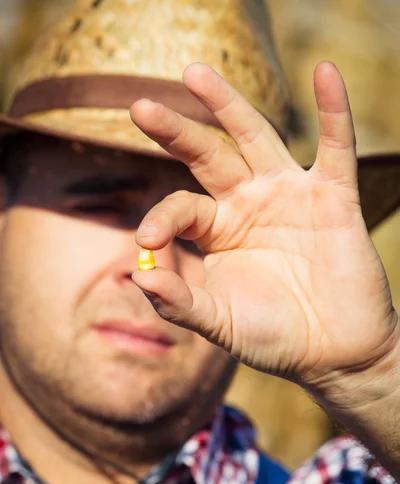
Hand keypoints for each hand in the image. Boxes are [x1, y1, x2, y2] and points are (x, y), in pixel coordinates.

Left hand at [131, 62, 398, 404]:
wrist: (331, 351)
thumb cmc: (272, 336)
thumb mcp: (218, 322)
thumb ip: (179, 302)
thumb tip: (137, 275)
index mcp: (218, 230)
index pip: (182, 206)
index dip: (161, 217)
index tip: (147, 240)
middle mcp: (248, 204)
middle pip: (208, 156)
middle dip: (177, 131)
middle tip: (140, 107)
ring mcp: (289, 195)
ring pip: (256, 138)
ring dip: (228, 105)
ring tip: (194, 73)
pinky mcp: (333, 197)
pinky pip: (335, 148)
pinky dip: (334, 111)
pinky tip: (324, 74)